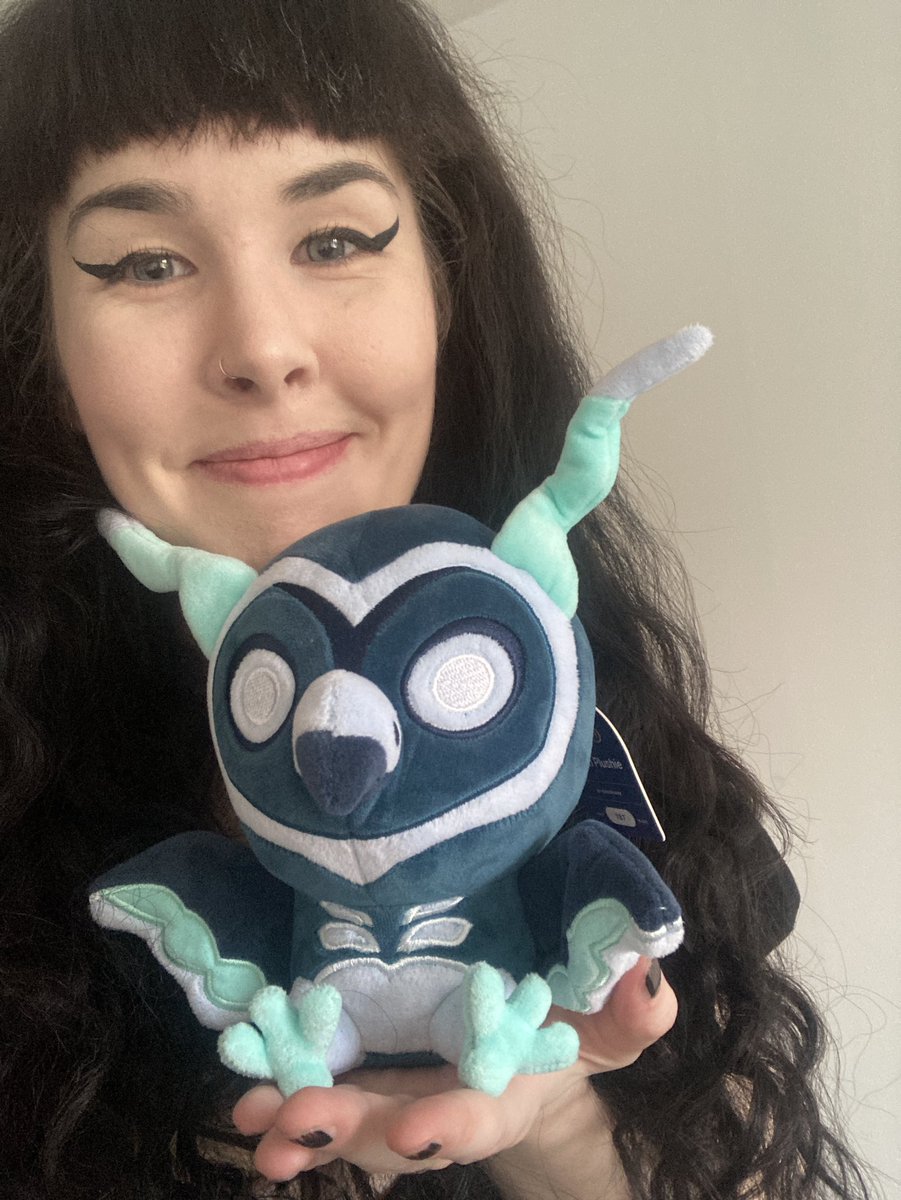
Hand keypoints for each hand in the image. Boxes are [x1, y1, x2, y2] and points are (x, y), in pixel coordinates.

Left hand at [232, 957, 675, 1182]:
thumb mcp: (607, 1020)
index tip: (415, 1132)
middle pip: (397, 1130)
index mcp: (507, 1093)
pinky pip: (324, 1094)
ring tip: (254, 1125)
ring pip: (349, 1122)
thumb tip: (646, 976)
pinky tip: (245, 1104)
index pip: (482, 1116)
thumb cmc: (570, 1027)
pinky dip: (284, 1101)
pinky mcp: (369, 1078)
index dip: (450, 1126)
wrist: (529, 1043)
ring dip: (300, 1126)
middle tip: (294, 1125)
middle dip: (348, 1132)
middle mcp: (448, 1107)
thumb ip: (629, 1009)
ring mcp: (403, 1098)